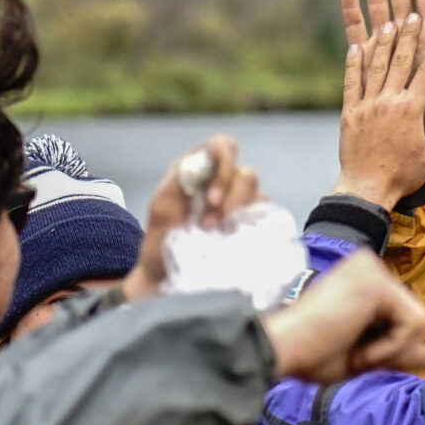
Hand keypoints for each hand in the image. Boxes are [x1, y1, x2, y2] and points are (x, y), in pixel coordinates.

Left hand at [123, 136, 260, 301]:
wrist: (164, 276)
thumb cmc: (160, 240)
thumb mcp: (161, 210)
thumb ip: (179, 182)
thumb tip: (201, 160)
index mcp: (199, 170)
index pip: (223, 148)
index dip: (224, 167)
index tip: (212, 198)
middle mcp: (222, 182)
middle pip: (246, 174)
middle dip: (231, 200)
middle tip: (209, 226)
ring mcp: (238, 203)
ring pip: (259, 194)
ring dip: (239, 214)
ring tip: (218, 235)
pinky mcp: (248, 224)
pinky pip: (264, 215)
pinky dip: (252, 225)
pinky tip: (236, 238)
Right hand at [260, 249, 424, 381]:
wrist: (280, 350)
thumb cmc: (309, 354)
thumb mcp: (363, 354)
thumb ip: (397, 351)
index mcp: (361, 276)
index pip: (403, 315)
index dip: (386, 347)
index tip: (348, 350)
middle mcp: (369, 264)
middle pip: (415, 317)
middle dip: (390, 347)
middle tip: (349, 350)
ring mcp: (374, 269)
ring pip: (419, 321)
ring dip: (388, 349)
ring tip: (351, 347)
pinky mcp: (378, 283)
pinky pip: (414, 324)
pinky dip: (390, 347)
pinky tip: (357, 346)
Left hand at [333, 15, 424, 206]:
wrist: (366, 188)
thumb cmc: (403, 174)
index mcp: (412, 110)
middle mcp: (389, 102)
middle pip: (400, 61)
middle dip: (408, 36)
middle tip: (413, 15)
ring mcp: (367, 105)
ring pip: (376, 66)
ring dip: (383, 43)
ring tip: (389, 22)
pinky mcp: (349, 112)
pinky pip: (352, 82)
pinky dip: (354, 63)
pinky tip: (357, 46)